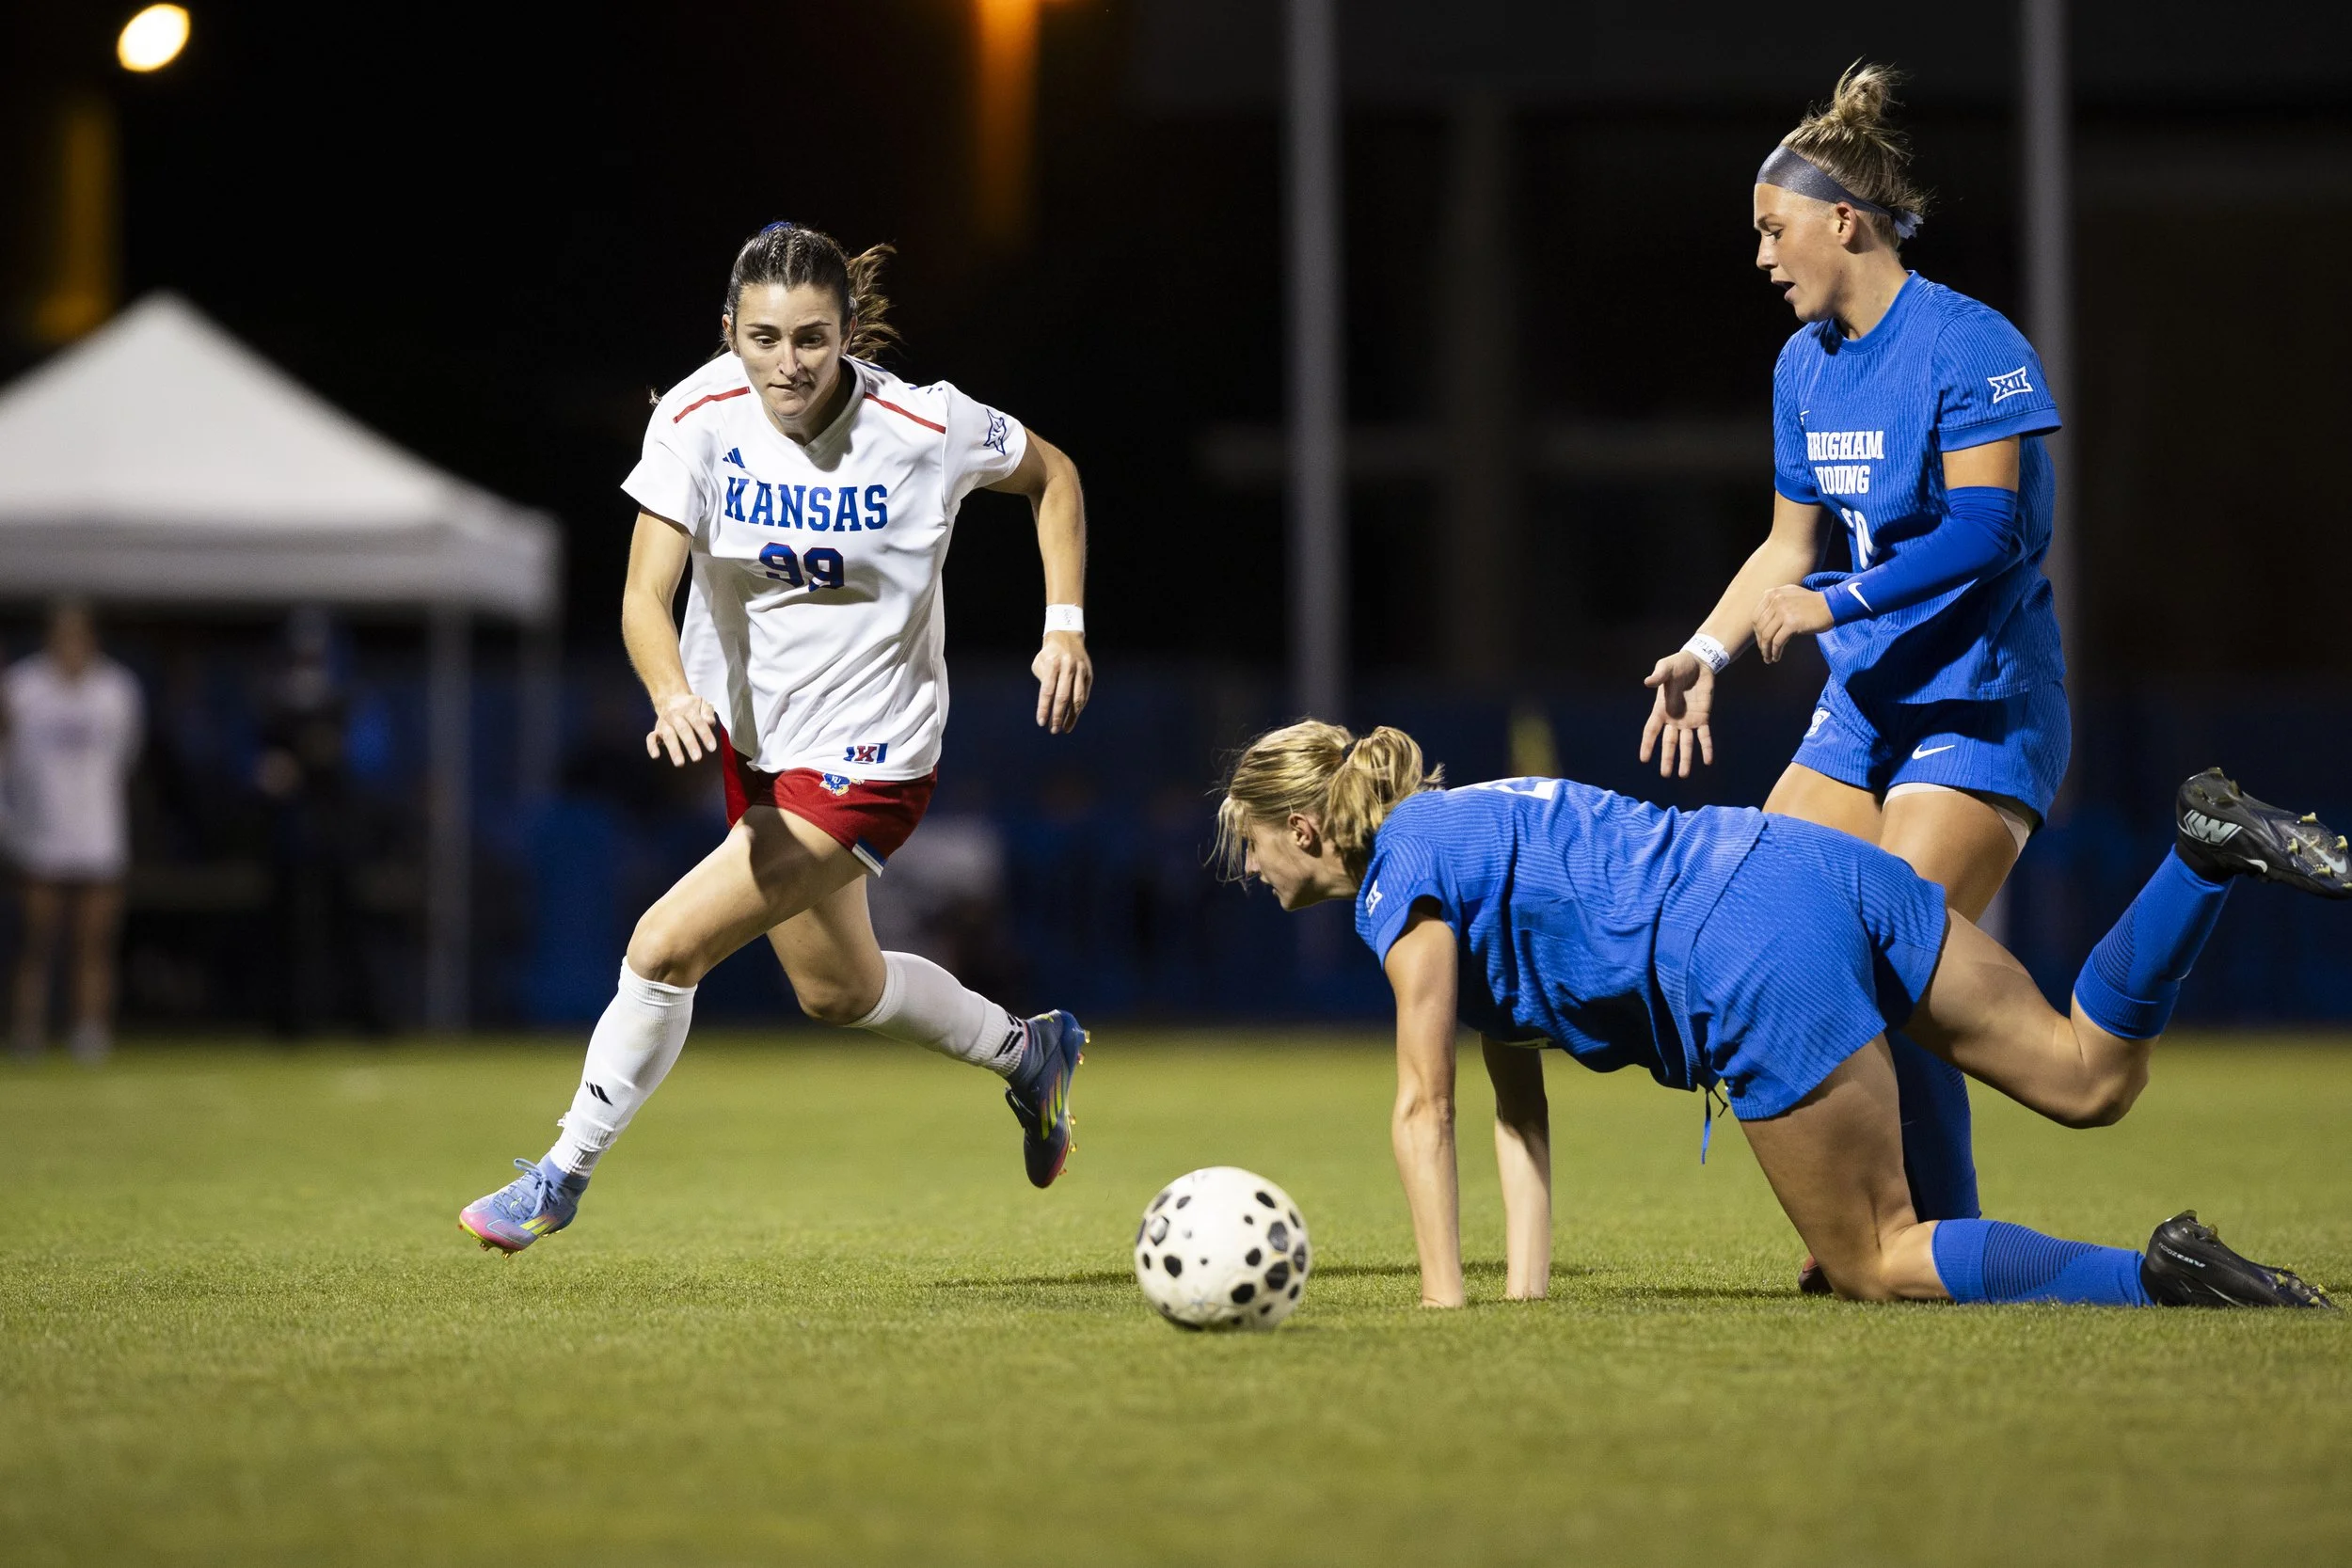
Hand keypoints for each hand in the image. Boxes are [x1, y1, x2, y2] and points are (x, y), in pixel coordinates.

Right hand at [644, 690, 719, 766]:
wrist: (670, 697)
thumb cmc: (690, 705)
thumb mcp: (702, 704)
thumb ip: (707, 712)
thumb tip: (710, 722)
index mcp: (688, 709)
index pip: (698, 722)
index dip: (705, 734)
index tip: (712, 748)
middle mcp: (675, 716)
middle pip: (683, 730)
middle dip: (690, 744)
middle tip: (697, 758)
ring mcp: (664, 723)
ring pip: (668, 736)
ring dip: (674, 750)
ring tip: (680, 763)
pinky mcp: (656, 729)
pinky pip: (651, 737)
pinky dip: (651, 746)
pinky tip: (656, 756)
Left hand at [1032, 630, 1091, 733]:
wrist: (1067, 636)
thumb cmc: (1049, 654)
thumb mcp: (1040, 663)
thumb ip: (1043, 682)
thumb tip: (1049, 705)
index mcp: (1053, 664)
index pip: (1047, 691)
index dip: (1044, 708)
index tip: (1041, 722)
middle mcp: (1068, 667)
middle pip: (1063, 697)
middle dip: (1058, 716)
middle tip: (1053, 729)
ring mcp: (1080, 671)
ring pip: (1077, 698)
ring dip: (1071, 716)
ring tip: (1064, 728)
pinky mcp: (1089, 674)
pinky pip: (1084, 695)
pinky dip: (1078, 708)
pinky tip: (1072, 718)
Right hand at [1639, 651, 1715, 778]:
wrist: (1699, 663)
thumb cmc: (1678, 664)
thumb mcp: (1667, 667)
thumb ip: (1659, 675)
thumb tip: (1648, 682)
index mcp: (1661, 709)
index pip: (1651, 731)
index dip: (1647, 745)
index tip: (1644, 759)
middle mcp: (1673, 719)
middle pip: (1669, 742)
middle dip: (1667, 758)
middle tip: (1665, 775)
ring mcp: (1688, 721)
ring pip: (1686, 744)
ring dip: (1685, 759)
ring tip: (1683, 775)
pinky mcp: (1703, 718)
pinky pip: (1704, 736)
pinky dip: (1706, 748)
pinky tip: (1708, 761)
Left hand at [1752, 585, 1833, 663]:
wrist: (1832, 605)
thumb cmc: (1812, 603)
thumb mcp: (1789, 595)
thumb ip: (1775, 602)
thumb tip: (1761, 622)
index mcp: (1772, 594)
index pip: (1756, 616)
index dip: (1757, 631)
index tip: (1761, 640)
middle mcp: (1775, 600)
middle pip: (1760, 627)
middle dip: (1760, 642)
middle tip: (1764, 651)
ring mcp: (1783, 611)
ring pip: (1767, 635)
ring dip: (1766, 650)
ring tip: (1768, 658)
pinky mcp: (1792, 623)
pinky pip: (1777, 641)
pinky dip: (1775, 651)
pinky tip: (1776, 657)